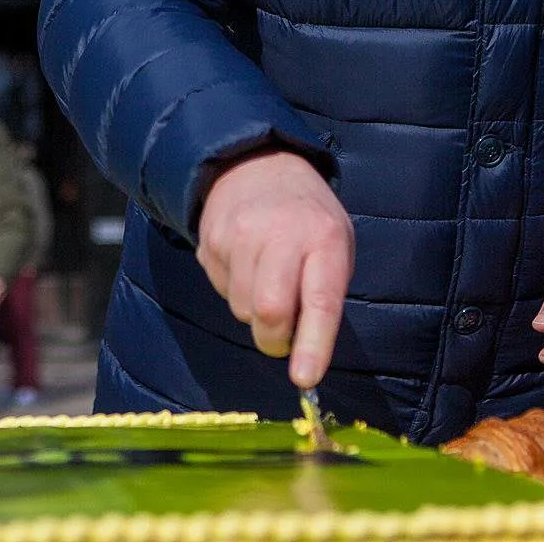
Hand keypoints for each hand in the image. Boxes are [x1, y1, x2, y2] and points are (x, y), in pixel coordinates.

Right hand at [196, 149, 352, 388]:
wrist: (257, 165)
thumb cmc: (307, 219)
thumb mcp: (333, 245)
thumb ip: (323, 294)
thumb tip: (303, 356)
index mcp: (324, 238)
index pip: (320, 300)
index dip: (313, 344)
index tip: (305, 378)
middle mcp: (281, 234)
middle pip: (269, 311)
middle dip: (275, 339)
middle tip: (282, 336)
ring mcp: (240, 234)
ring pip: (242, 309)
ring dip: (254, 312)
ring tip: (265, 279)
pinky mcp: (210, 239)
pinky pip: (222, 291)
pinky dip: (235, 290)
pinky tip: (244, 262)